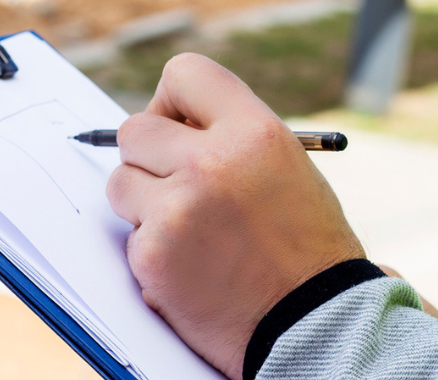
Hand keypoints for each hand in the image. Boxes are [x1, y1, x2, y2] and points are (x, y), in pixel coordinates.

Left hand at [106, 53, 364, 378]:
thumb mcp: (286, 169)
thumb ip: (230, 140)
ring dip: (144, 204)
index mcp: (253, 132)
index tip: (176, 126)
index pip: (184, 74)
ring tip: (191, 231)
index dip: (172, 101)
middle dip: (148, 156)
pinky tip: (192, 268)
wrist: (317, 323)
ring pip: (120, 184)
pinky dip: (153, 253)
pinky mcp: (153, 255)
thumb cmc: (305, 248)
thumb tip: (170, 127)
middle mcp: (211, 162)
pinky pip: (129, 237)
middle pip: (135, 130)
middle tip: (172, 182)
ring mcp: (176, 210)